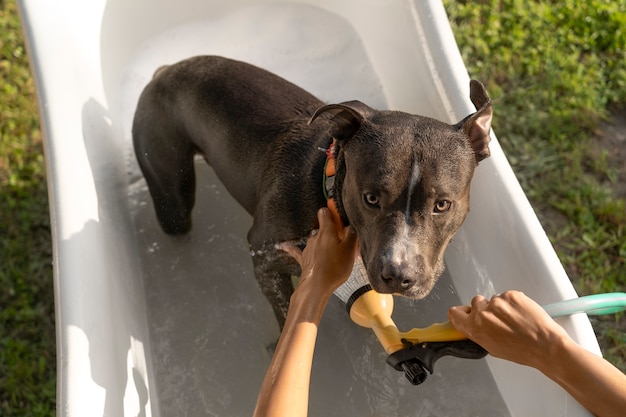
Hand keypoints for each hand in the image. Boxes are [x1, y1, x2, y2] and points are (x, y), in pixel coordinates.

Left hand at [280, 207, 358, 297]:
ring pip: (318, 242)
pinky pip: (298, 251)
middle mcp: (315, 237)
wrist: (316, 286)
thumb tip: (351, 225)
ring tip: (337, 257)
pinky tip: (284, 246)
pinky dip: (292, 248)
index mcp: (326, 231)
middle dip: (335, 235)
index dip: (332, 212)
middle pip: (325, 230)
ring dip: (327, 246)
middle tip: (346, 246)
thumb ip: (351, 234)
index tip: (339, 216)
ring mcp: (308, 248)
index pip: (325, 212)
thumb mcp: (349, 250)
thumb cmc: (334, 268)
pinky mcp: (304, 259)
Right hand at [448, 290, 570, 368]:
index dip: (460, 313)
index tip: (465, 313)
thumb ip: (478, 333)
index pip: (454, 313)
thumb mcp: (492, 348)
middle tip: (498, 319)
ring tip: (515, 320)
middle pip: (476, 302)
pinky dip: (514, 303)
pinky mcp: (511, 295)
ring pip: (494, 299)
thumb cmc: (522, 351)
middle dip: (485, 308)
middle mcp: (483, 313)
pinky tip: (522, 314)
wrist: (545, 345)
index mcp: (475, 328)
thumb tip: (473, 325)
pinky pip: (507, 296)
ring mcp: (497, 302)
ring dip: (502, 307)